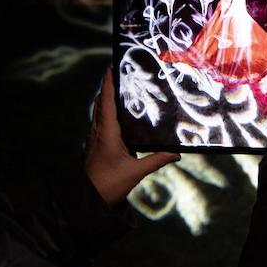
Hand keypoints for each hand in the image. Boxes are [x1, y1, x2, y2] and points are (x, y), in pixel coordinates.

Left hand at [84, 68, 180, 205]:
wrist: (88, 200)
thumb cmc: (110, 184)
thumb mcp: (136, 172)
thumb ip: (157, 160)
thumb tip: (178, 154)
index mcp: (107, 131)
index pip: (107, 100)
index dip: (109, 82)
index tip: (111, 66)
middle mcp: (98, 131)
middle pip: (101, 102)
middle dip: (109, 86)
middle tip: (122, 73)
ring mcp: (95, 138)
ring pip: (99, 112)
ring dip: (107, 99)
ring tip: (121, 89)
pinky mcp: (96, 145)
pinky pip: (100, 122)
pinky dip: (107, 112)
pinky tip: (118, 116)